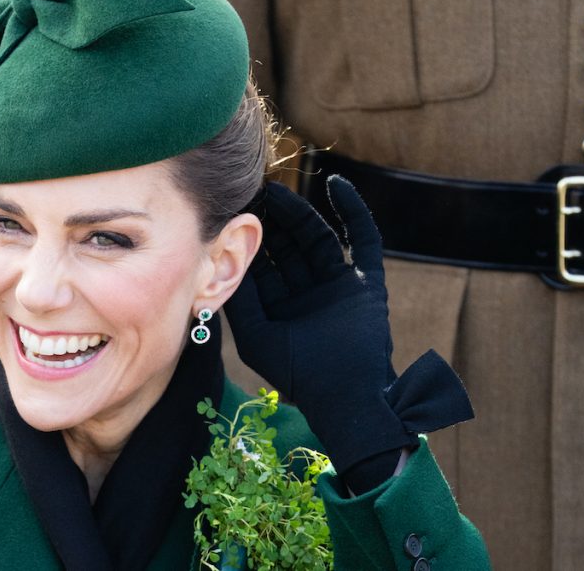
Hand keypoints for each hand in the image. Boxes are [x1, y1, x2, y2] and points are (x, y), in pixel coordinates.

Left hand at [224, 177, 471, 478]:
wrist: (345, 398)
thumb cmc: (296, 375)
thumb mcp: (256, 335)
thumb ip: (239, 301)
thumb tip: (216, 261)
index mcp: (280, 305)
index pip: (263, 262)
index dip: (249, 237)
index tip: (231, 208)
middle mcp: (307, 292)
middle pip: (288, 245)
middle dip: (271, 219)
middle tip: (251, 189)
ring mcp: (338, 286)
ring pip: (317, 237)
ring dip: (299, 212)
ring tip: (277, 189)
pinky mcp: (368, 284)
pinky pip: (364, 240)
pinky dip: (353, 212)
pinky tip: (336, 186)